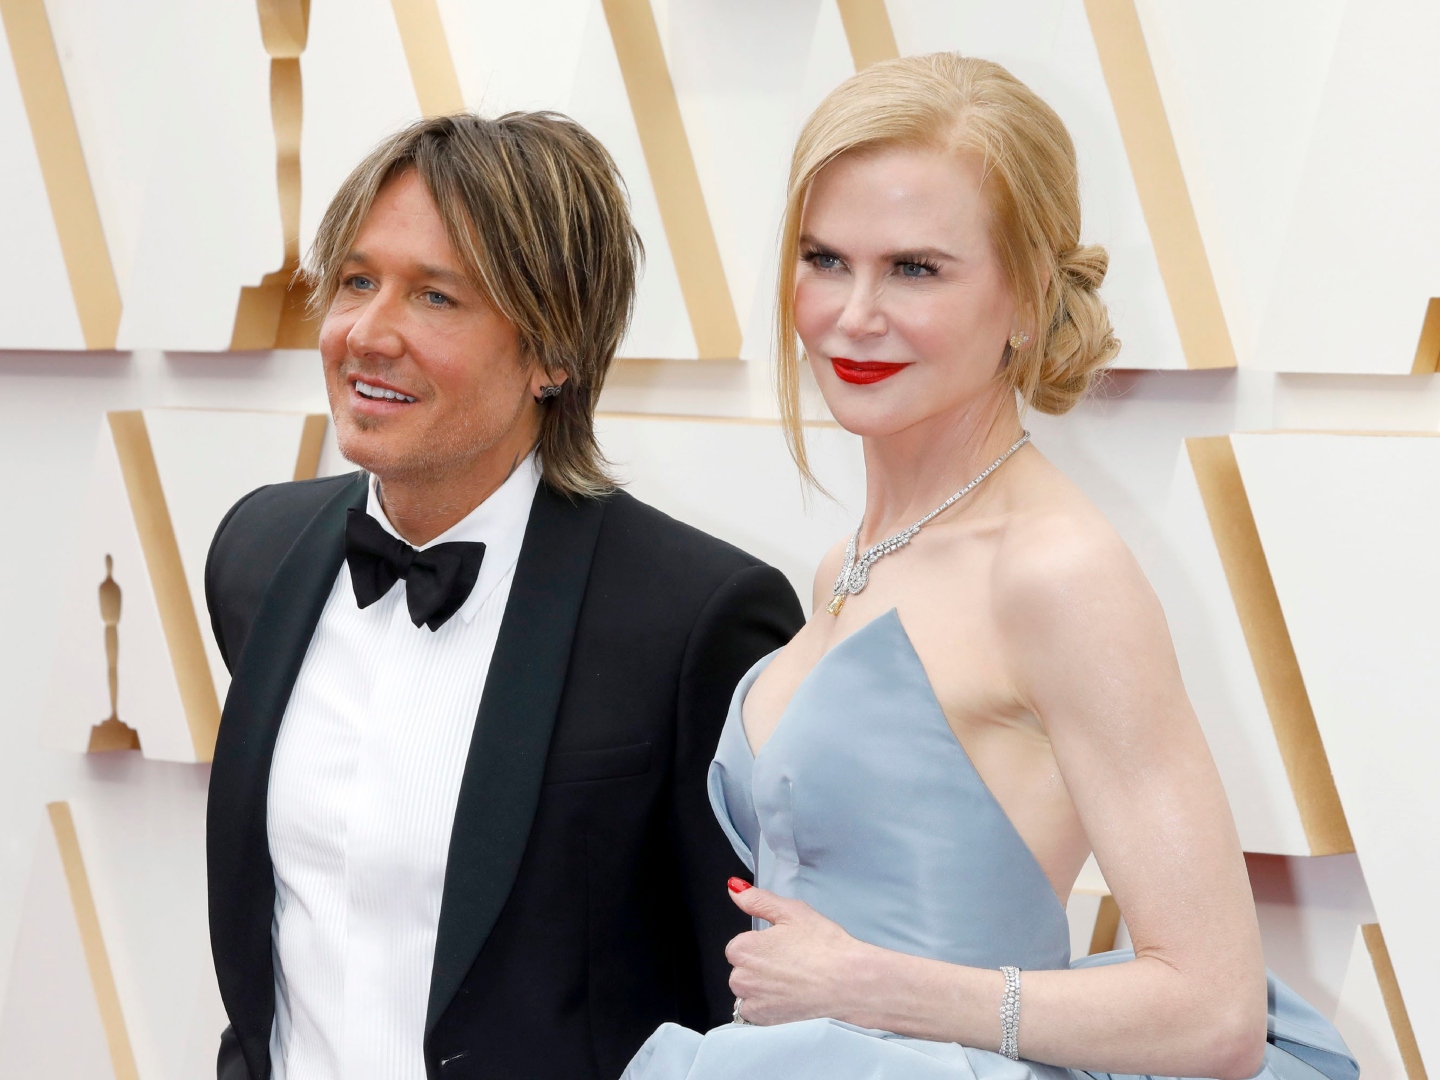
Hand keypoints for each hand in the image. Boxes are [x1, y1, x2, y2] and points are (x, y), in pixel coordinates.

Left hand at [725, 878, 868, 1025]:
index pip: (740, 945)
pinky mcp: (765, 1021)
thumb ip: (757, 900)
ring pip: (748, 990)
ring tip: (792, 980)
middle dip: (760, 964)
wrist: (848, 981)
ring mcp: (752, 1002)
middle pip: (742, 968)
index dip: (762, 944)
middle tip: (790, 961)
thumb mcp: (791, 911)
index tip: (783, 946)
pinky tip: (789, 996)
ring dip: (762, 986)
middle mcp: (741, 978)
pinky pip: (755, 1011)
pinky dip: (767, 1005)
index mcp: (743, 949)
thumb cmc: (823, 946)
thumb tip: (734, 889)